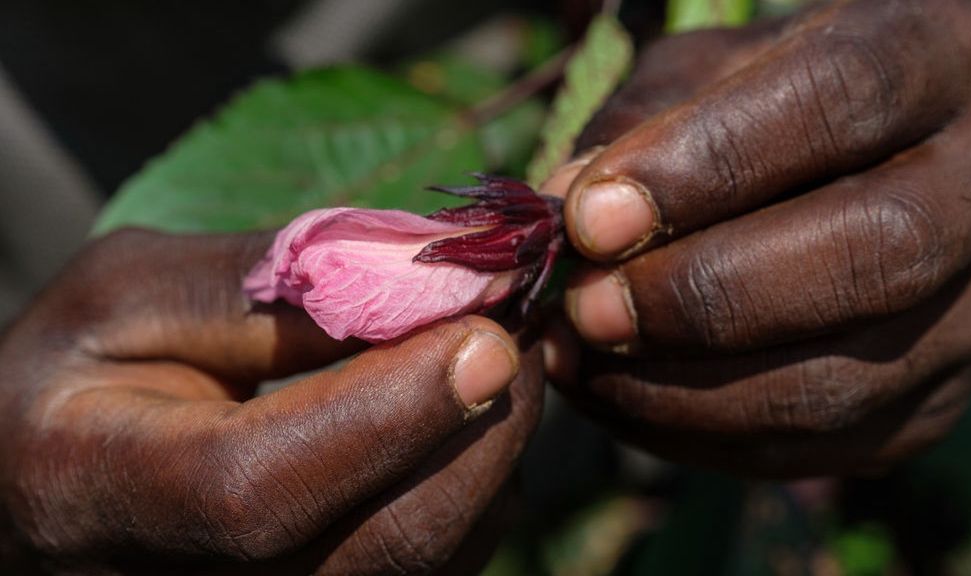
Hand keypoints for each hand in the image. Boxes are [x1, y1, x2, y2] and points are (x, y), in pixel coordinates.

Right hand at [0, 229, 543, 573]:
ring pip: (432, 560)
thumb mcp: (128, 295)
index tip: (488, 333)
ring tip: (503, 351)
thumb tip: (423, 269)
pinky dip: (476, 485)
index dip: (391, 413)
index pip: (263, 489)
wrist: (51, 485)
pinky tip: (467, 411)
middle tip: (523, 321)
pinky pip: (436, 566)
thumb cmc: (77, 377)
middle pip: (388, 543)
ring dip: (494, 450)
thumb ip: (264, 283)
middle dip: (484, 425)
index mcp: (106, 497)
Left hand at [542, 0, 970, 475]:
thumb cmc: (794, 96)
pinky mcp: (937, 401)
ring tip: (578, 360)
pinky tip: (621, 398)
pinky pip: (818, 447)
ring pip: (842, 382)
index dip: (705, 164)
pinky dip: (698, 435)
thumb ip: (649, 118)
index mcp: (938, 59)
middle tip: (585, 309)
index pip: (839, 102)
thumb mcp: (725, 64)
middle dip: (702, 298)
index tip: (589, 217)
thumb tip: (568, 208)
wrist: (917, 161)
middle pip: (872, 256)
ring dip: (682, 391)